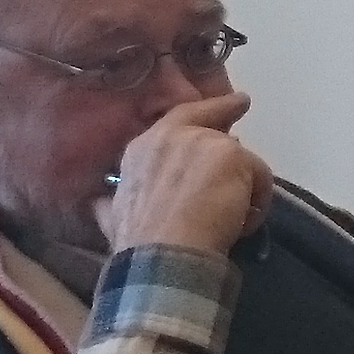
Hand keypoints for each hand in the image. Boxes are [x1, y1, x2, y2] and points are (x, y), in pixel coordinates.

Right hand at [103, 93, 273, 258]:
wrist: (162, 252)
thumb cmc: (139, 241)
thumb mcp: (113, 216)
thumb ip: (108, 203)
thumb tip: (94, 204)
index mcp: (142, 149)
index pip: (181, 118)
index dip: (211, 109)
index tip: (238, 102)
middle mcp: (172, 136)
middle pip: (215, 134)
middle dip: (230, 151)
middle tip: (242, 166)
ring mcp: (203, 140)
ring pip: (239, 160)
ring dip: (243, 189)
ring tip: (237, 220)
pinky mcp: (231, 154)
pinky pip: (259, 176)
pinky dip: (258, 201)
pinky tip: (246, 223)